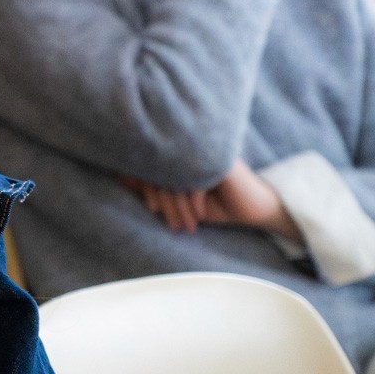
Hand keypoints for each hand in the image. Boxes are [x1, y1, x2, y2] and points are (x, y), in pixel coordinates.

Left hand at [125, 160, 298, 241]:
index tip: (153, 209)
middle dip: (163, 200)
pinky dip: (193, 202)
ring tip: (181, 225)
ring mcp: (207, 153)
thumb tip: (121, 177)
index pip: (152, 162)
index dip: (146, 186)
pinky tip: (197, 217)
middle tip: (169, 223)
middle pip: (162, 169)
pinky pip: (196, 181)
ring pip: (177, 177)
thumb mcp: (177, 199)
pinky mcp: (221, 163)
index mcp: (181, 151)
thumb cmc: (214, 203)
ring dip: (178, 206)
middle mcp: (192, 147)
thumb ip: (153, 187)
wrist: (252, 209)